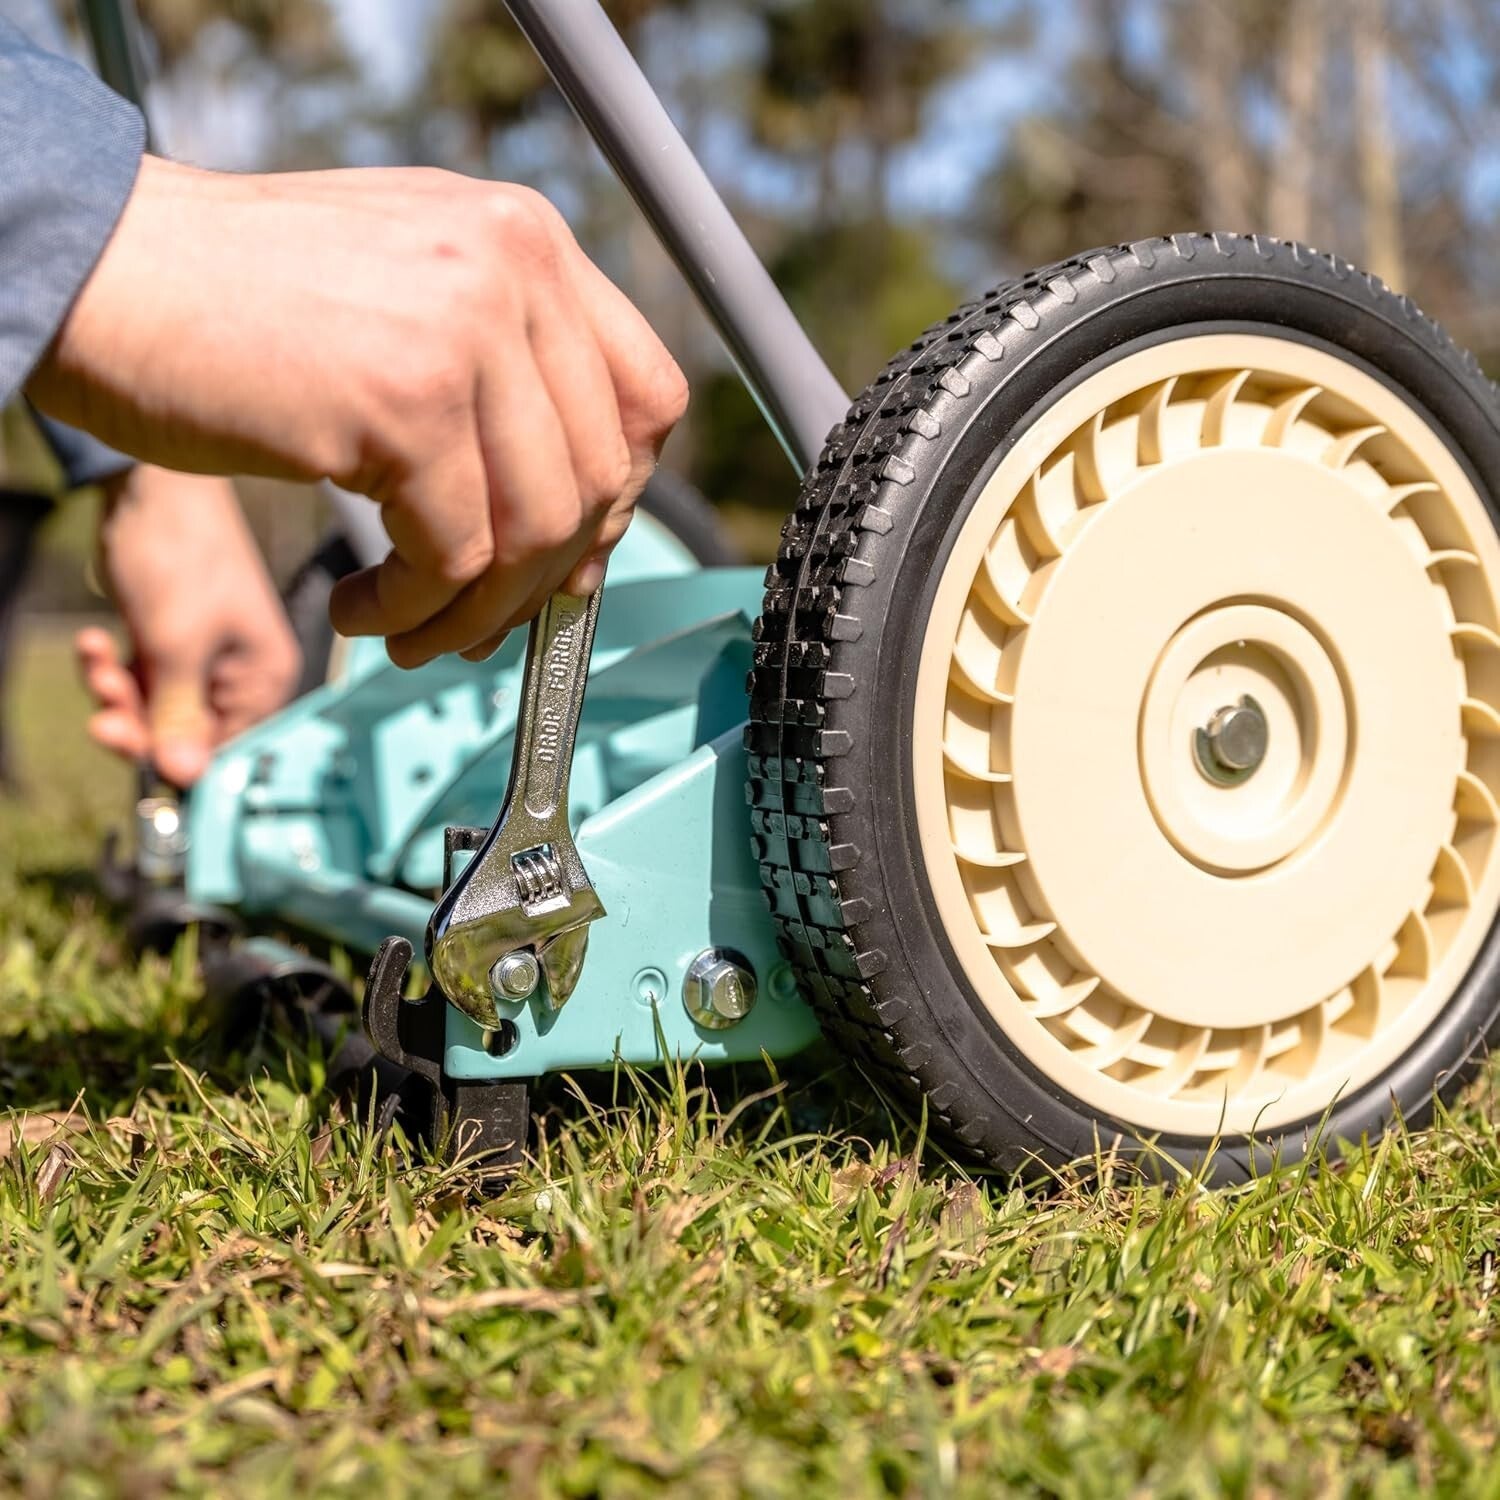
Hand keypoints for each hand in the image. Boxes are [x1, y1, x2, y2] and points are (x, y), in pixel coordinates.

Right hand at [30, 157, 688, 665]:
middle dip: (548, 576)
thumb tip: (573, 518)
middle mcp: (513, 269)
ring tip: (413, 630)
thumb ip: (504, 377)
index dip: (620, 494)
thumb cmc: (241, 299)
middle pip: (602, 476)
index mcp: (527, 240)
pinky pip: (456, 558)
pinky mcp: (407, 403)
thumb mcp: (411, 295)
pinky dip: (416, 612)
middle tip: (483, 616)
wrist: (101, 268)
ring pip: (537, 530)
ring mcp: (465, 331)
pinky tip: (366, 612)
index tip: (571, 551)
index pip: (650, 395)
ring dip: (477, 610)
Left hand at [76, 466, 300, 785]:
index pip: (228, 750)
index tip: (131, 755)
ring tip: (95, 657)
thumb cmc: (181, 555)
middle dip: (135, 724)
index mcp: (265, 679)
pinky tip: (93, 639)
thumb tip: (186, 776)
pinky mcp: (171, 642)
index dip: (178, 761)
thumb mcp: (175, 647)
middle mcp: (240, 675)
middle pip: (185, 735)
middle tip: (99, 716)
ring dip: (115, 692)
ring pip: (153, 709)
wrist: (150, 483)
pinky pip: (137, 679)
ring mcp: (204, 659)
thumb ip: (178, 716)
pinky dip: (111, 666)